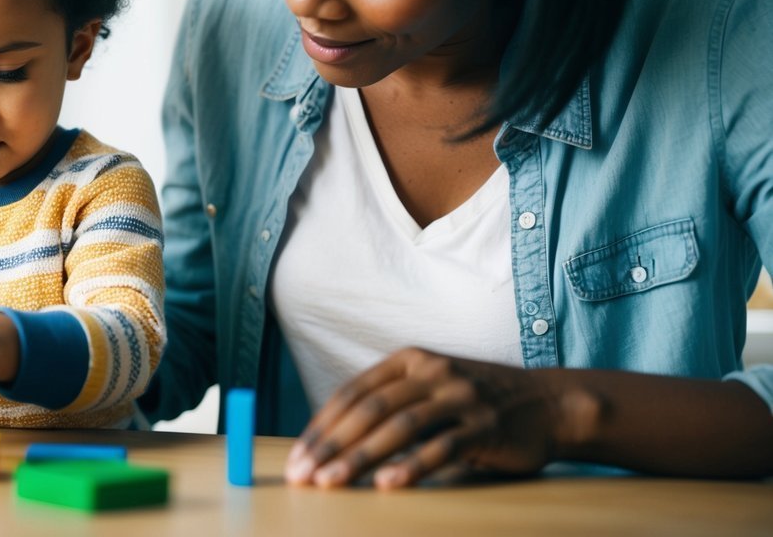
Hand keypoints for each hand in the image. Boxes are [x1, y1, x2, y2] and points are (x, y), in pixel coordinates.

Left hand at [285, 348, 567, 489]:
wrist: (547, 403)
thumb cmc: (474, 402)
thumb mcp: (429, 388)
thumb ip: (388, 403)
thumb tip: (331, 440)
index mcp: (409, 360)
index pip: (353, 393)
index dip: (321, 426)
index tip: (298, 456)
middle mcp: (432, 372)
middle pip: (370, 410)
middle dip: (331, 445)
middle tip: (304, 475)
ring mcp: (460, 397)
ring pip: (399, 428)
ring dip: (360, 458)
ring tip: (331, 482)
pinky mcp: (485, 426)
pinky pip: (441, 448)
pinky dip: (411, 467)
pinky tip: (386, 485)